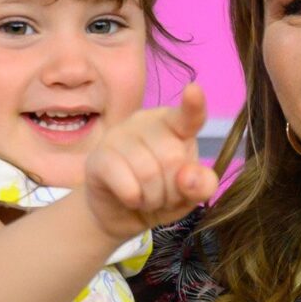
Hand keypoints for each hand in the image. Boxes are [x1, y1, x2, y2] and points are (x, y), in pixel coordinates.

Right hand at [83, 84, 216, 243]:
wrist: (120, 211)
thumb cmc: (161, 193)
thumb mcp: (189, 193)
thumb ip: (202, 185)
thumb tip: (188, 177)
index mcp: (173, 124)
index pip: (187, 116)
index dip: (193, 106)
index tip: (194, 90)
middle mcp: (145, 122)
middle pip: (172, 159)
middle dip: (172, 190)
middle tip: (162, 194)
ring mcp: (118, 136)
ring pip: (148, 175)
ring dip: (153, 198)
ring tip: (146, 197)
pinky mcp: (98, 158)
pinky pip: (127, 186)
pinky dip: (134, 200)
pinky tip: (129, 198)